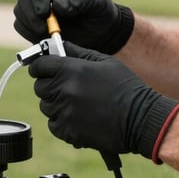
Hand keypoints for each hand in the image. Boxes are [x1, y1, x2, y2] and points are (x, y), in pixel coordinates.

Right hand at [13, 0, 133, 53]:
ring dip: (30, 24)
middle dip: (31, 13)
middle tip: (44, 29)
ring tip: (48, 34)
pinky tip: (45, 38)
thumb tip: (57, 5)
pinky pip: (20, 25)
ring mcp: (34, 2)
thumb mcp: (95, 2)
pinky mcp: (31, 19)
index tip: (45, 12)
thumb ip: (78, 1)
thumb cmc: (100, 10)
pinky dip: (29, 33)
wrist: (100, 31)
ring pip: (19, 10)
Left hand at [27, 42, 178, 160]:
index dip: (41, 66)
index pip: (39, 66)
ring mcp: (64, 113)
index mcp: (70, 70)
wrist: (139, 118)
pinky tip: (80, 117)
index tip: (44, 69)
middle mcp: (63, 90)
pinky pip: (54, 124)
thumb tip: (59, 46)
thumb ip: (78, 52)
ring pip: (46, 106)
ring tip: (78, 103)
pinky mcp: (67, 132)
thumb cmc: (125, 87)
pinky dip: (62, 121)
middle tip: (66, 86)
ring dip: (57, 104)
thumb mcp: (104, 61)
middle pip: (40, 87)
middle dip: (50, 85)